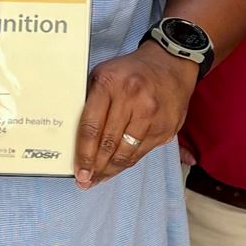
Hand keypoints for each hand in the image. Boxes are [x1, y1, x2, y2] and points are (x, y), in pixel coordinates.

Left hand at [74, 46, 195, 187]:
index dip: (84, 153)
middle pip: (108, 143)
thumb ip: (90, 102)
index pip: (91, 126)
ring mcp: (151, 114)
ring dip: (111, 169)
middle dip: (95, 167)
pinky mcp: (165, 127)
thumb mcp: (104, 75)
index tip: (78, 170)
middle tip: (85, 181)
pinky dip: (127, 162)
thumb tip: (75, 138)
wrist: (171, 64)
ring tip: (99, 178)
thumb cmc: (131, 72)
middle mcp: (132, 98)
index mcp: (109, 83)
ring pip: (126, 153)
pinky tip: (117, 167)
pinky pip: (141, 152)